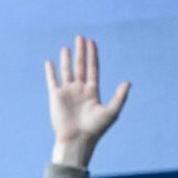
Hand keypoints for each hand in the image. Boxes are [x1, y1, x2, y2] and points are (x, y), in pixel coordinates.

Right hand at [45, 35, 130, 167]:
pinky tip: (49, 62)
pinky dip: (50, 72)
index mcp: (92, 91)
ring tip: (67, 47)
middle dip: (81, 52)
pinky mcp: (56, 97)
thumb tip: (128, 81)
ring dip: (67, 59)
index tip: (92, 42)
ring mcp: (67, 92)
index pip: (93, 68)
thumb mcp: (112, 111)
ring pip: (67, 71)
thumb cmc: (95, 129)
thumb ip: (120, 96)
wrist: (77, 140)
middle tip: (80, 37)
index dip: (93, 55)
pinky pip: (52, 81)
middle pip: (80, 66)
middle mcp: (80, 89)